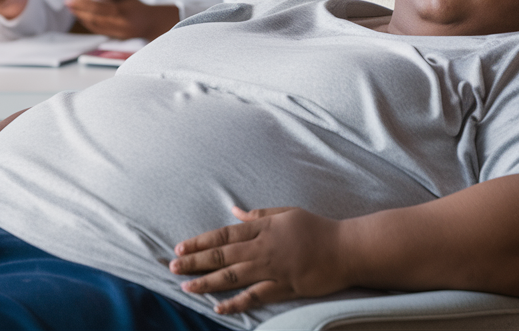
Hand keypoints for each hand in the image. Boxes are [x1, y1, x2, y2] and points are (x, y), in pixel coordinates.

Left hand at [63, 0, 178, 39]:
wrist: (149, 24)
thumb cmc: (136, 6)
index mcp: (121, 11)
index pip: (96, 7)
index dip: (81, 4)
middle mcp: (117, 23)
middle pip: (92, 17)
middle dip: (78, 10)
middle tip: (66, 3)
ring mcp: (115, 32)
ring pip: (93, 25)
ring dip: (80, 16)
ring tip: (71, 8)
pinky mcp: (113, 37)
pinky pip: (97, 30)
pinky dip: (87, 23)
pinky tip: (80, 17)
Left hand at [170, 206, 348, 314]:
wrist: (346, 248)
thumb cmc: (317, 228)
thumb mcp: (287, 213)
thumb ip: (258, 215)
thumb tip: (233, 211)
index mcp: (263, 228)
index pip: (224, 235)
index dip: (200, 241)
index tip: (180, 247)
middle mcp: (263, 248)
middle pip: (222, 255)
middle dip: (195, 261)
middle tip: (172, 266)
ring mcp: (273, 268)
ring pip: (233, 276)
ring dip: (208, 282)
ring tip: (187, 286)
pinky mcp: (284, 287)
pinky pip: (255, 296)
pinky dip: (235, 303)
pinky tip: (218, 308)